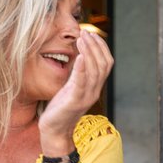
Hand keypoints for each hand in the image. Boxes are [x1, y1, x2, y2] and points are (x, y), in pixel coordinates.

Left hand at [39, 31, 113, 145]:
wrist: (55, 131)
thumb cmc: (61, 108)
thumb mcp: (72, 87)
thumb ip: (79, 73)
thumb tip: (80, 55)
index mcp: (95, 87)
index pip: (107, 63)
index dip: (102, 47)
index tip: (92, 34)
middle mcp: (94, 91)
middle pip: (103, 64)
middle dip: (96, 46)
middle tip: (85, 32)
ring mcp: (86, 97)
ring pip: (95, 71)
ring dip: (89, 52)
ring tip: (81, 39)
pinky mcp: (75, 101)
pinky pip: (82, 82)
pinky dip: (82, 68)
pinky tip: (79, 56)